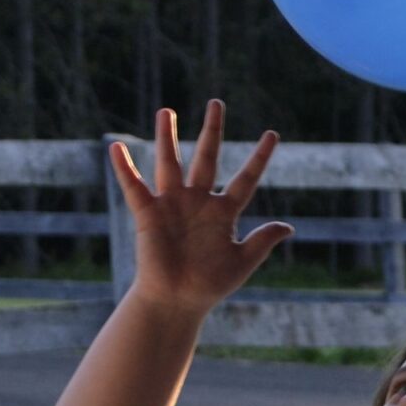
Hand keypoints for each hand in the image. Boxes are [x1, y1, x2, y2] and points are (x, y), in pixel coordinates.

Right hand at [109, 102, 287, 315]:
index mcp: (223, 212)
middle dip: (212, 131)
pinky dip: (125, 168)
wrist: (176, 302)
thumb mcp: (242, 262)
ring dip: (167, 138)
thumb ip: (262, 242)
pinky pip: (135, 187)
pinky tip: (116, 148)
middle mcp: (198, 202)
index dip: (259, 157)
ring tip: (166, 111)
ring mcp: (172, 205)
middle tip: (216, 103)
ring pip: (170, 163)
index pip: (246, 178)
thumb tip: (288, 227)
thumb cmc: (209, 285)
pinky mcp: (148, 214)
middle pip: (207, 158)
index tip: (273, 134)